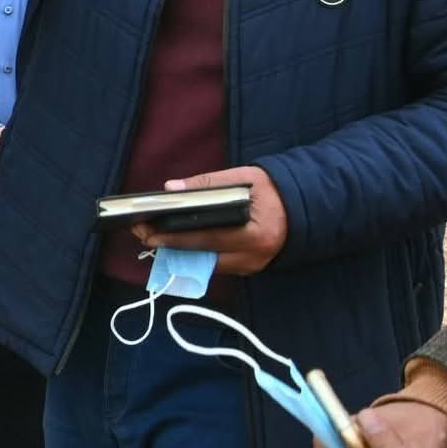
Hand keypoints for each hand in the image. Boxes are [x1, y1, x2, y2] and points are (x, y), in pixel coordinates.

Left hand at [135, 165, 288, 275]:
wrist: (304, 207)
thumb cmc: (274, 190)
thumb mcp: (245, 178)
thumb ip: (209, 183)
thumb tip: (171, 188)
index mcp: (256, 235)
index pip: (207, 238)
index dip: (175, 236)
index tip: (147, 230)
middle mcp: (254, 258)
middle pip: (203, 256)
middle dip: (170, 246)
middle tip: (142, 234)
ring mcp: (253, 267)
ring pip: (207, 265)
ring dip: (180, 252)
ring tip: (153, 237)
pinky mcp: (250, 269)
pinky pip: (217, 265)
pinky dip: (197, 254)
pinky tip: (177, 243)